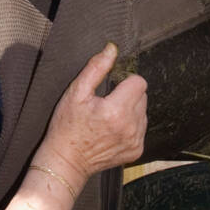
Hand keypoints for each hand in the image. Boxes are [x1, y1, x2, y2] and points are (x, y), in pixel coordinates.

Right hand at [37, 42, 146, 185]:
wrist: (66, 160)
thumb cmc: (66, 127)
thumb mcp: (76, 93)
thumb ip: (96, 68)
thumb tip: (112, 49)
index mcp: (117, 110)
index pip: (139, 82)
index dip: (124, 81)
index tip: (109, 90)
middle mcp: (130, 127)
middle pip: (142, 96)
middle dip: (127, 96)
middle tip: (104, 105)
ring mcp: (135, 141)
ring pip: (143, 112)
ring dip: (129, 110)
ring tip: (107, 119)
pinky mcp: (136, 150)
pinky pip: (141, 128)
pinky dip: (129, 126)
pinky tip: (111, 130)